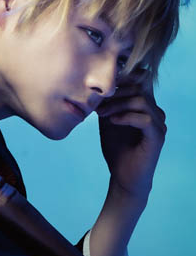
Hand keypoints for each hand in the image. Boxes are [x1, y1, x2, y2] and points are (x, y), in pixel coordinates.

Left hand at [96, 67, 166, 198]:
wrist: (123, 177)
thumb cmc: (117, 150)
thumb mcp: (108, 122)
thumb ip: (108, 105)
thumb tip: (97, 88)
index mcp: (145, 107)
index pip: (141, 81)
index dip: (124, 78)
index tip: (103, 88)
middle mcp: (155, 112)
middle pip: (140, 88)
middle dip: (116, 93)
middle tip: (98, 104)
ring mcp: (159, 124)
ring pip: (141, 101)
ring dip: (118, 105)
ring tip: (102, 113)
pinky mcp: (157, 137)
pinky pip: (144, 119)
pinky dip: (126, 117)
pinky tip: (113, 121)